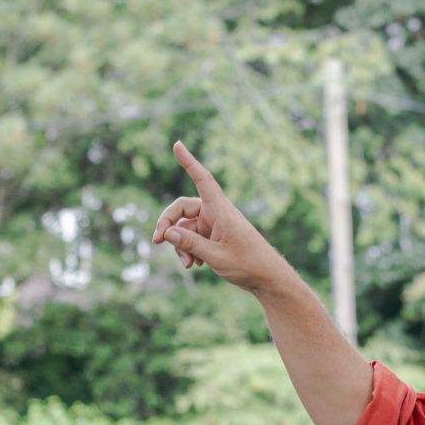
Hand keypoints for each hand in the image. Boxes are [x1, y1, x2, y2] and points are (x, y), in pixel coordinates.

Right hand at [152, 142, 292, 290]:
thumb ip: (190, 244)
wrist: (268, 279)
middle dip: (168, 225)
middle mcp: (216, 213)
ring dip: (180, 244)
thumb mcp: (216, 256)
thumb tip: (167, 233)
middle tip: (156, 241)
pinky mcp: (215, 236)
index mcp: (221, 210)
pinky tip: (195, 265)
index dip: (189, 162)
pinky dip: (189, 249)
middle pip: (182, 208)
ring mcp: (215, 225)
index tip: (177, 144)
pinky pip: (193, 237)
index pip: (203, 179)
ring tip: (188, 265)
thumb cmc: (249, 265)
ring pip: (185, 228)